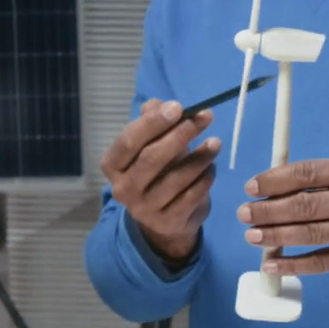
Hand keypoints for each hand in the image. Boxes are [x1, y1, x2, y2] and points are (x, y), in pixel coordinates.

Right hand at [101, 99, 221, 262]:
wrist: (163, 219)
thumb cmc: (156, 171)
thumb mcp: (151, 144)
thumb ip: (152, 121)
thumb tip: (160, 105)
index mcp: (112, 165)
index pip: (130, 141)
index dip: (154, 122)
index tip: (179, 107)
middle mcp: (123, 189)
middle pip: (152, 157)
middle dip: (181, 134)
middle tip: (205, 116)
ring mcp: (144, 209)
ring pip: (176, 178)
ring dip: (200, 157)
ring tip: (215, 143)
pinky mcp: (167, 222)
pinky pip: (191, 196)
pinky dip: (205, 179)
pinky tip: (211, 168)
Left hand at [238, 158, 328, 277]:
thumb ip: (325, 180)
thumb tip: (273, 187)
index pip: (310, 173)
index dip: (276, 180)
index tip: (252, 187)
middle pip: (306, 205)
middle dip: (269, 210)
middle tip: (245, 213)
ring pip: (311, 234)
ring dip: (276, 235)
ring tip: (252, 236)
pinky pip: (321, 262)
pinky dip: (293, 264)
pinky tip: (271, 263)